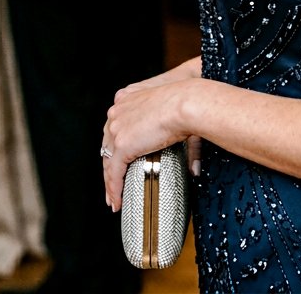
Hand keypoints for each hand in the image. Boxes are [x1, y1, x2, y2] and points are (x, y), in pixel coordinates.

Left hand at [102, 60, 201, 210]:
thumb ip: (175, 132)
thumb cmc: (185, 102)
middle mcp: (117, 112)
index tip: (117, 161)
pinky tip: (117, 201)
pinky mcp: (122, 144)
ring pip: (108, 161)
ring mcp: (117, 128)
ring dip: (110, 183)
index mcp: (126, 99)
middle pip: (107, 145)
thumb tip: (193, 168)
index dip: (114, 146)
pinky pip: (114, 173)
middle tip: (113, 185)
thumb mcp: (171, 109)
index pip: (115, 127)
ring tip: (114, 200)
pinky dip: (114, 189)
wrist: (184, 102)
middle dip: (109, 167)